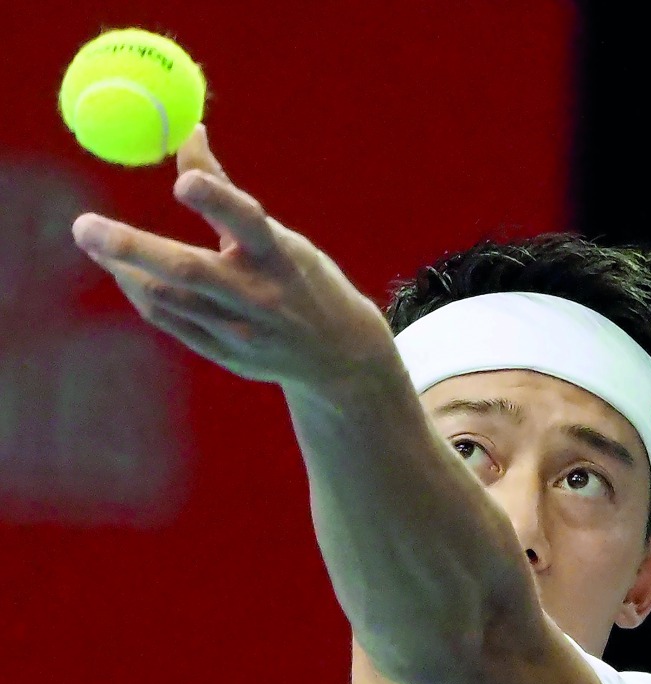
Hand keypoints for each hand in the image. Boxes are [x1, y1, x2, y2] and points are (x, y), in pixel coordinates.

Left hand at [71, 125, 393, 390]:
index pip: (247, 222)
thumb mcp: (280, 238)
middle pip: (189, 271)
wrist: (337, 356)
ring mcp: (242, 332)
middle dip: (133, 248)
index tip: (182, 180)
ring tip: (96, 240)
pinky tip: (126, 273)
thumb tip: (190, 132)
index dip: (216, 199)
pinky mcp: (227, 355)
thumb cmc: (301, 281)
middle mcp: (261, 296)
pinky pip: (171, 321)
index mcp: (281, 257)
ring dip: (127, 269)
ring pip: (170, 300)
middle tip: (84, 227)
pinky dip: (143, 294)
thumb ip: (228, 194)